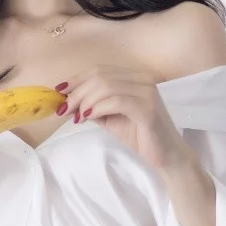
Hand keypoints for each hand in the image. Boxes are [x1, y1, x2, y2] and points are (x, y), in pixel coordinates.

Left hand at [59, 64, 192, 173]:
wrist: (166, 155)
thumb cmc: (140, 135)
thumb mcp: (111, 117)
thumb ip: (94, 106)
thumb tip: (68, 101)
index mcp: (134, 77)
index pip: (100, 70)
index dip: (77, 78)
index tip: (59, 90)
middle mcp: (142, 79)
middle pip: (101, 76)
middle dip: (77, 92)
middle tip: (64, 108)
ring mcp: (147, 91)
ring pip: (107, 86)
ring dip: (85, 100)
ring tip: (76, 116)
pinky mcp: (148, 108)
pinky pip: (116, 101)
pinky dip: (98, 108)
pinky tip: (88, 117)